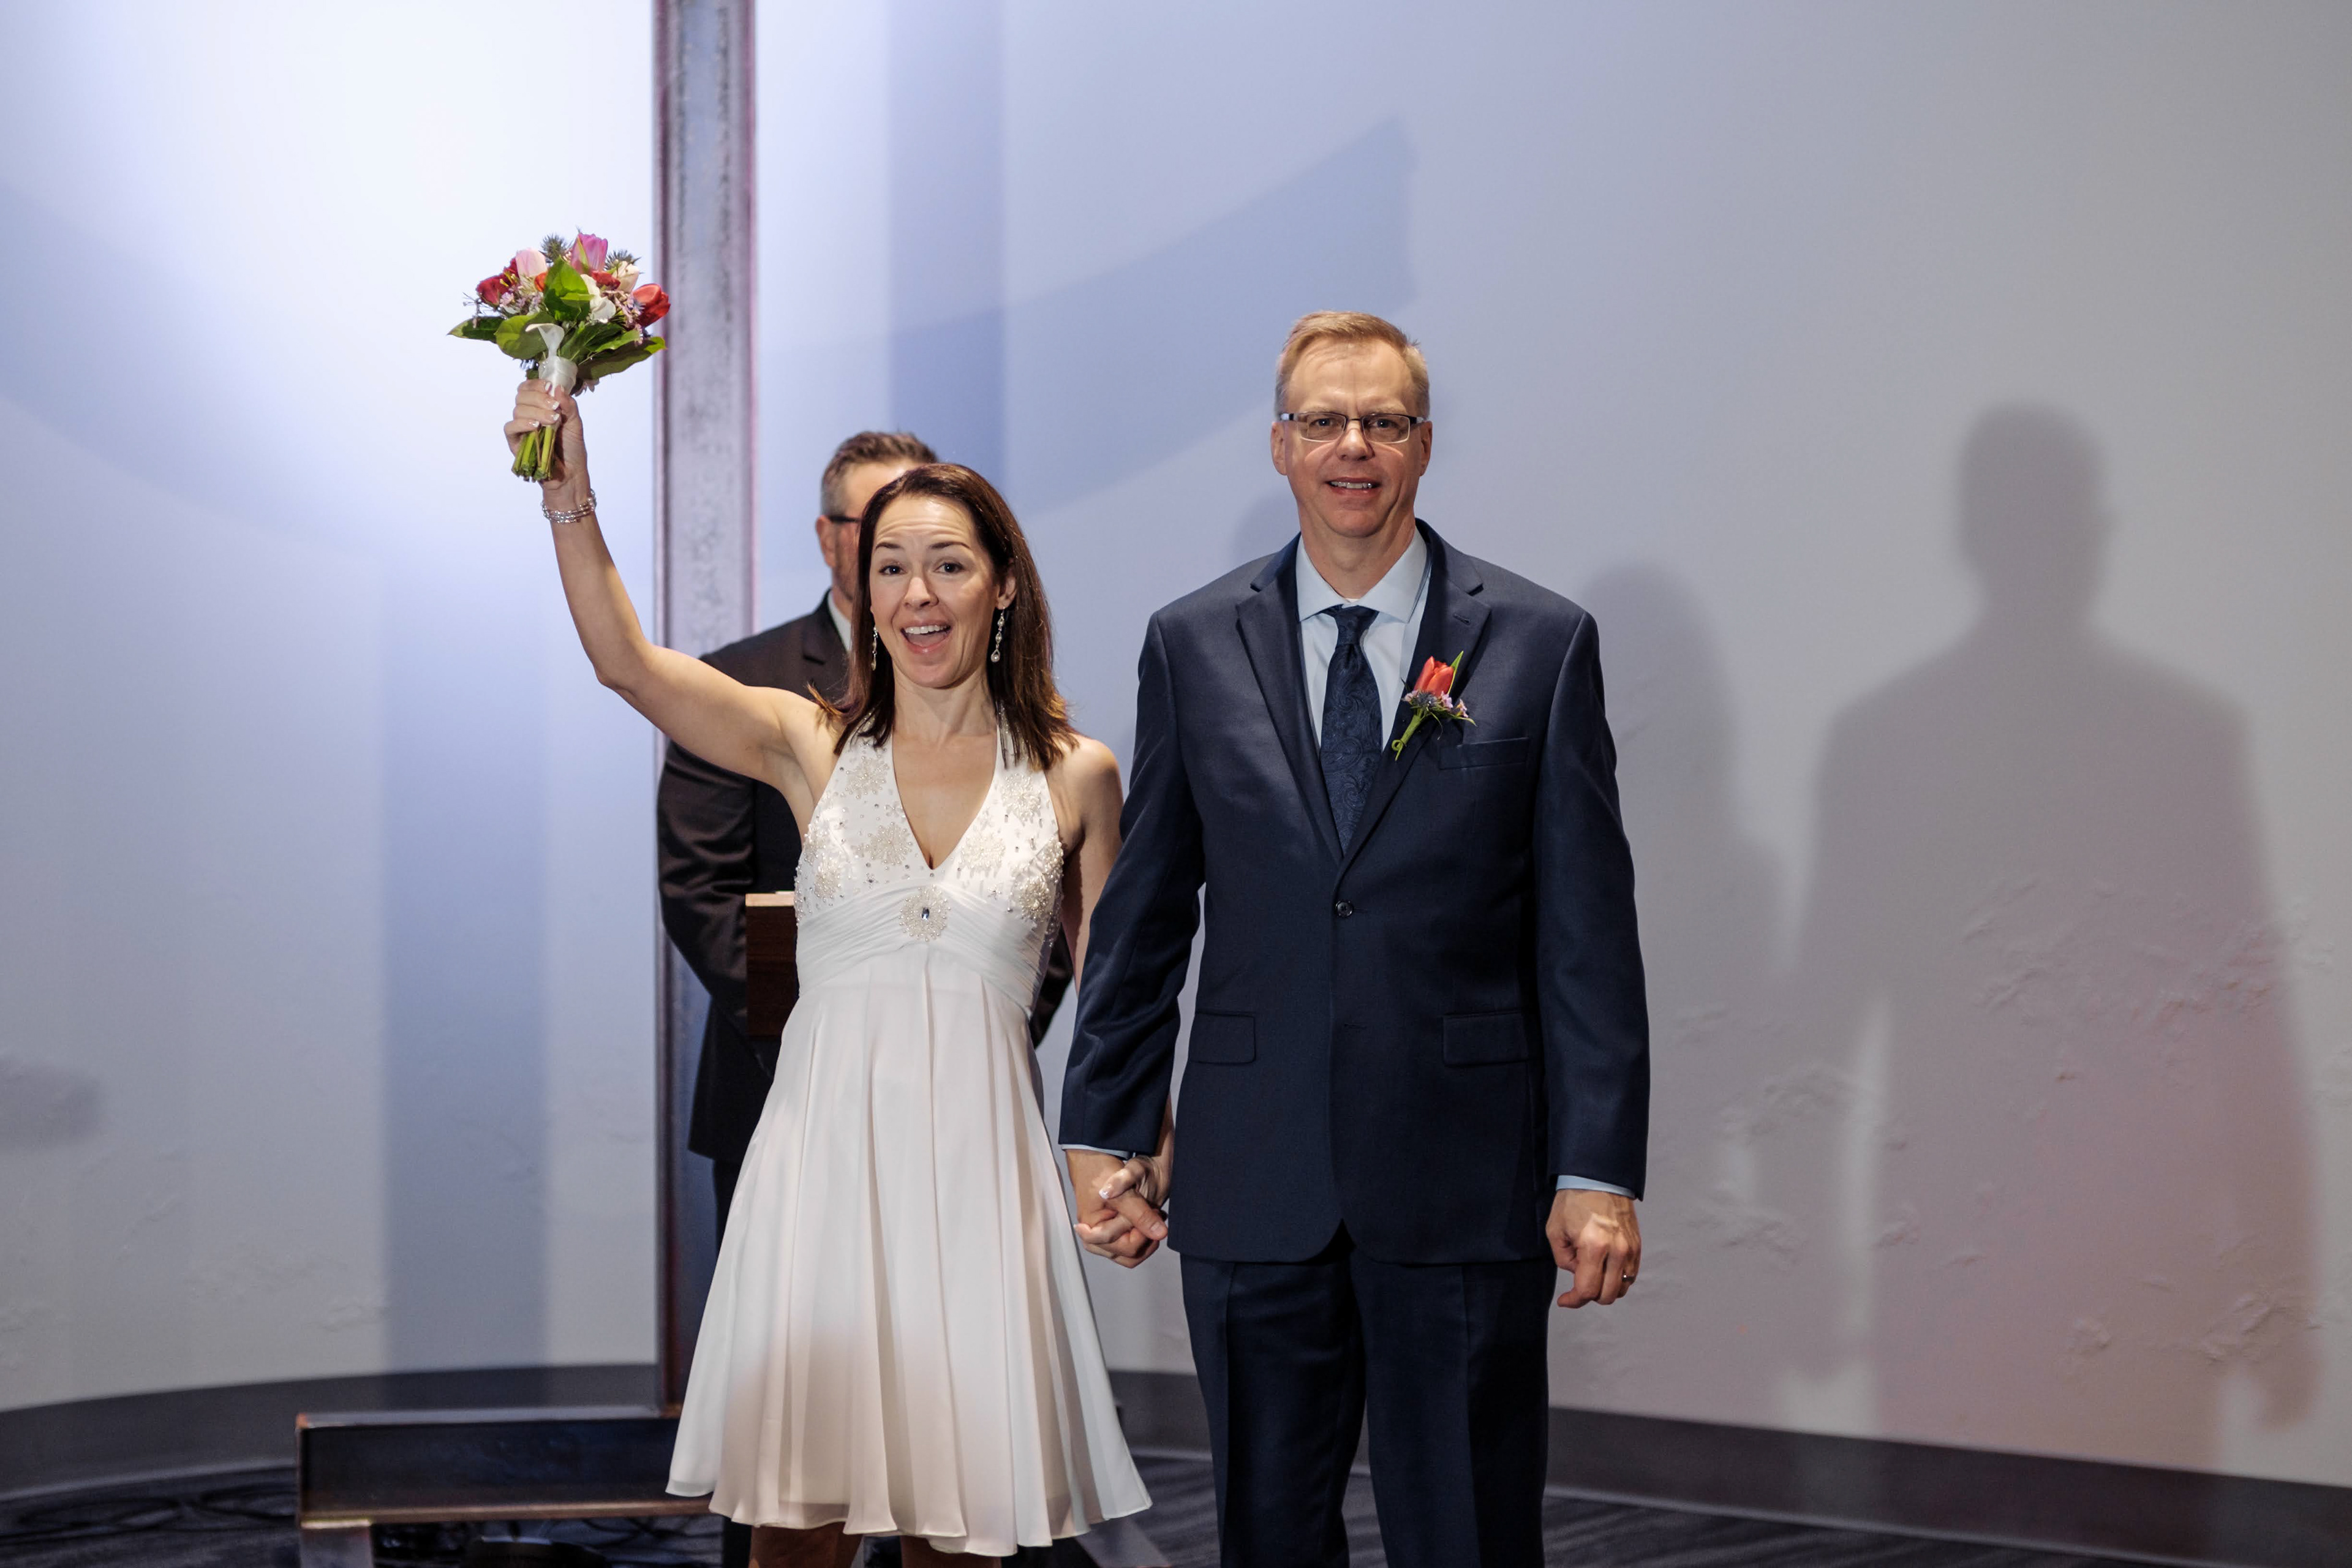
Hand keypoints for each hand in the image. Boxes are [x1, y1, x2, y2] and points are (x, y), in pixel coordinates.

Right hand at [504, 379, 590, 506]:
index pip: (529, 388)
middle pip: (521, 396)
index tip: (549, 386)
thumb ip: (569, 406)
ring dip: (535, 411)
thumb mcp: (576, 424)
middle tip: (554, 407)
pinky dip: (522, 424)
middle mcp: (528, 415)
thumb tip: (558, 388)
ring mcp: (521, 428)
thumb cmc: (572, 448)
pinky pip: (510, 428)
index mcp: (540, 407)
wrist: (570, 473)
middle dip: (538, 398)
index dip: (536, 384)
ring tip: (552, 421)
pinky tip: (536, 426)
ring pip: (517, 410)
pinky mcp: (515, 442)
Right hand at [1067, 1148, 1168, 1267]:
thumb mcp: (1124, 1192)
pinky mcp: (1115, 1229)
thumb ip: (1140, 1214)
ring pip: (1129, 1253)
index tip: (1152, 1215)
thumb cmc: (1101, 1171)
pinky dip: (1144, 1235)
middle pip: (1124, 1254)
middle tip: (1154, 1215)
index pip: (1118, 1245)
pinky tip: (1152, 1217)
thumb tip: (1159, 1234)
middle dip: (1143, 1239)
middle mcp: (1096, 1235)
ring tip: (1154, 1217)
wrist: (1096, 1156)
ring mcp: (1106, 1234)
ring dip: (1146, 1239)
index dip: (1139, 1234)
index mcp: (1091, 1227)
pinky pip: (1130, 1244)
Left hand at [1548, 1188, 1640, 1307]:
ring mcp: (1630, 1250)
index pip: (1588, 1290)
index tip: (1564, 1300)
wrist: (1599, 1179)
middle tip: (1577, 1283)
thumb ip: (1563, 1260)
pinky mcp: (1637, 1246)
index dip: (1574, 1301)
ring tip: (1592, 1272)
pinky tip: (1604, 1267)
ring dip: (1606, 1289)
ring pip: (1622, 1288)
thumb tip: (1576, 1274)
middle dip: (1589, 1296)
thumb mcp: (1555, 1231)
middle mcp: (1617, 1251)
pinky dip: (1618, 1279)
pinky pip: (1631, 1275)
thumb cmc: (1574, 1201)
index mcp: (1594, 1247)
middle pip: (1607, 1295)